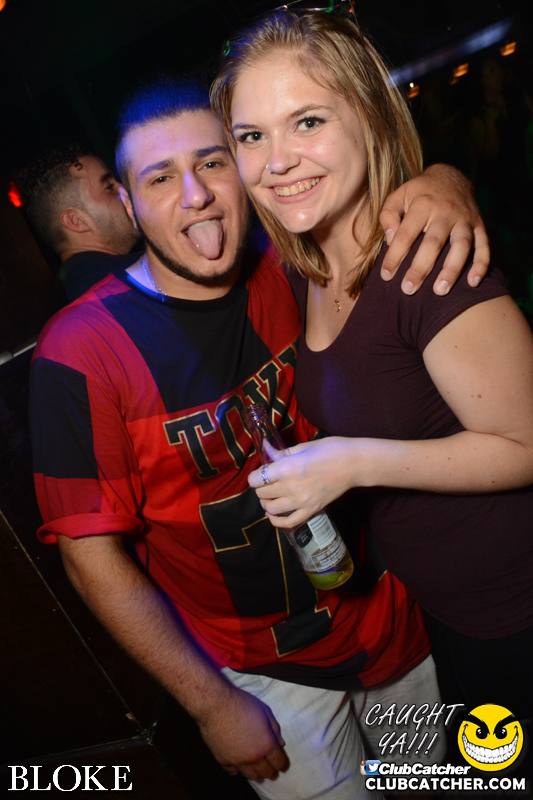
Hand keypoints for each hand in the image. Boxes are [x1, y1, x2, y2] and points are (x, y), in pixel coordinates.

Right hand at [198, 686, 287, 781]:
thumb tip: (280, 742)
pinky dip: (237, 769)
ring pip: (250, 775)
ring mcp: (237, 760)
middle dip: (271, 772)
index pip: (278, 762)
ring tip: (258, 774)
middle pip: (266, 772)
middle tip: (272, 772)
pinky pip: (233, 771)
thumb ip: (274, 728)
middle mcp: (253, 756)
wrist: (215, 705)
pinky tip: (238, 765)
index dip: (282, 764)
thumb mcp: (264, 710)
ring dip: (256, 775)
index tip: (282, 765)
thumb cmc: (241, 703)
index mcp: (266, 744)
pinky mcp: (223, 760)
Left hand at [249, 438, 355, 527]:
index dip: (255, 475)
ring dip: (267, 503)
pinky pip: (288, 522)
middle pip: (262, 493)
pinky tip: (275, 514)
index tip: (260, 473)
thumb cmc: (330, 450)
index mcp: (287, 468)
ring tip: (271, 496)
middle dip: (261, 487)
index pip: (255, 479)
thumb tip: (266, 450)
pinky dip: (277, 521)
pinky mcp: (311, 510)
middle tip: (268, 482)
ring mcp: (301, 501)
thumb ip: (281, 453)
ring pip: (271, 509)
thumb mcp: (303, 447)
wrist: (354, 464)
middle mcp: (291, 487)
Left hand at [379, 164, 489, 294]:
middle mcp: (446, 211)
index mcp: (423, 204)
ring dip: (451, 269)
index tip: (386, 275)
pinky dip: (481, 264)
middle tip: (408, 289)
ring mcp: (465, 219)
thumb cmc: (419, 193)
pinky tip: (473, 282)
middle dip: (421, 268)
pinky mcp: (479, 225)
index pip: (406, 234)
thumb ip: (388, 215)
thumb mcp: (398, 196)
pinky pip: (484, 245)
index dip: (395, 256)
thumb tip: (390, 239)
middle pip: (433, 243)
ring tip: (440, 291)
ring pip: (461, 246)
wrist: (451, 177)